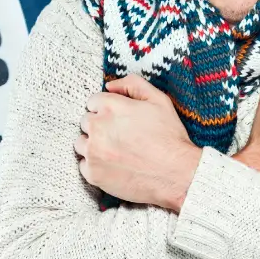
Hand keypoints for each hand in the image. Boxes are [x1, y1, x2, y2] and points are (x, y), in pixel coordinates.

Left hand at [76, 74, 201, 211]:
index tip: (118, 120)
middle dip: (99, 127)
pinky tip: (113, 166)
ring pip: (81, 144)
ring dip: (94, 146)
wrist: (178, 174)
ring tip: (115, 152)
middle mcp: (97, 127)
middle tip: (119, 137)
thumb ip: (132, 84)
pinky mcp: (93, 174)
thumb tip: (109, 85)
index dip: (107, 110)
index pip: (93, 102)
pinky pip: (84, 166)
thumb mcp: (158, 100)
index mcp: (109, 106)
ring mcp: (93, 152)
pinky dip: (95, 166)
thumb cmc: (169, 137)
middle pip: (86, 122)